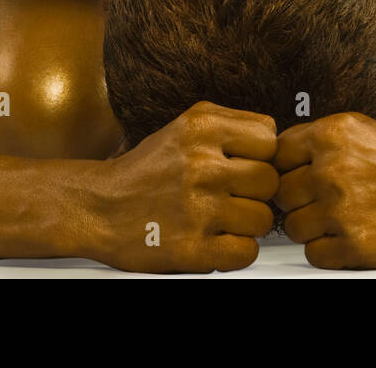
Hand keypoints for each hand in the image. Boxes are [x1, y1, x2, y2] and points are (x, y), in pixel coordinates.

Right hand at [91, 101, 278, 271]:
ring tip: (222, 218)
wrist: (98, 207)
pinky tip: (217, 239)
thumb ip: (232, 123)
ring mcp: (198, 209)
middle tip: (232, 195)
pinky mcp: (192, 249)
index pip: (270, 139)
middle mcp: (201, 166)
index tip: (245, 164)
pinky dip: (237, 250)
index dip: (263, 155)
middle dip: (256, 191)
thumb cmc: (147, 168)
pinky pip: (247, 252)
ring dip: (248, 223)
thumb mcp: (185, 125)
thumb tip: (277, 138)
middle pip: (271, 181)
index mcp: (201, 129)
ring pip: (263, 219)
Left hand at [274, 112, 375, 268]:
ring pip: (294, 226)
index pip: (277, 153)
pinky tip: (350, 237)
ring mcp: (342, 208)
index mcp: (333, 134)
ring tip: (341, 220)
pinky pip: (314, 254)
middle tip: (325, 202)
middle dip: (300, 199)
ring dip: (313, 228)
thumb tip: (282, 155)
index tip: (300, 176)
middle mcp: (333, 168)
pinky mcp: (355, 245)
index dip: (288, 168)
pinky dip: (328, 251)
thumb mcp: (366, 131)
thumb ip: (324, 140)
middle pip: (282, 193)